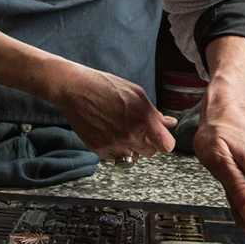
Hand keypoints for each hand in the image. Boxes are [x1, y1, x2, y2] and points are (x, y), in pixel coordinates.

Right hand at [50, 62, 175, 159]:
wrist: (75, 90)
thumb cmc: (106, 86)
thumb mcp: (136, 94)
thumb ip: (154, 113)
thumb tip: (169, 123)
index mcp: (143, 119)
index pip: (166, 146)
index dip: (164, 141)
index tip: (161, 137)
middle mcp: (130, 135)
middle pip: (150, 152)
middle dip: (148, 142)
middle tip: (138, 129)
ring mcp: (114, 144)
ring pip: (132, 157)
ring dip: (131, 148)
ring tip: (122, 131)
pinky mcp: (99, 150)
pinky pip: (115, 157)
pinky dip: (115, 149)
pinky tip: (109, 133)